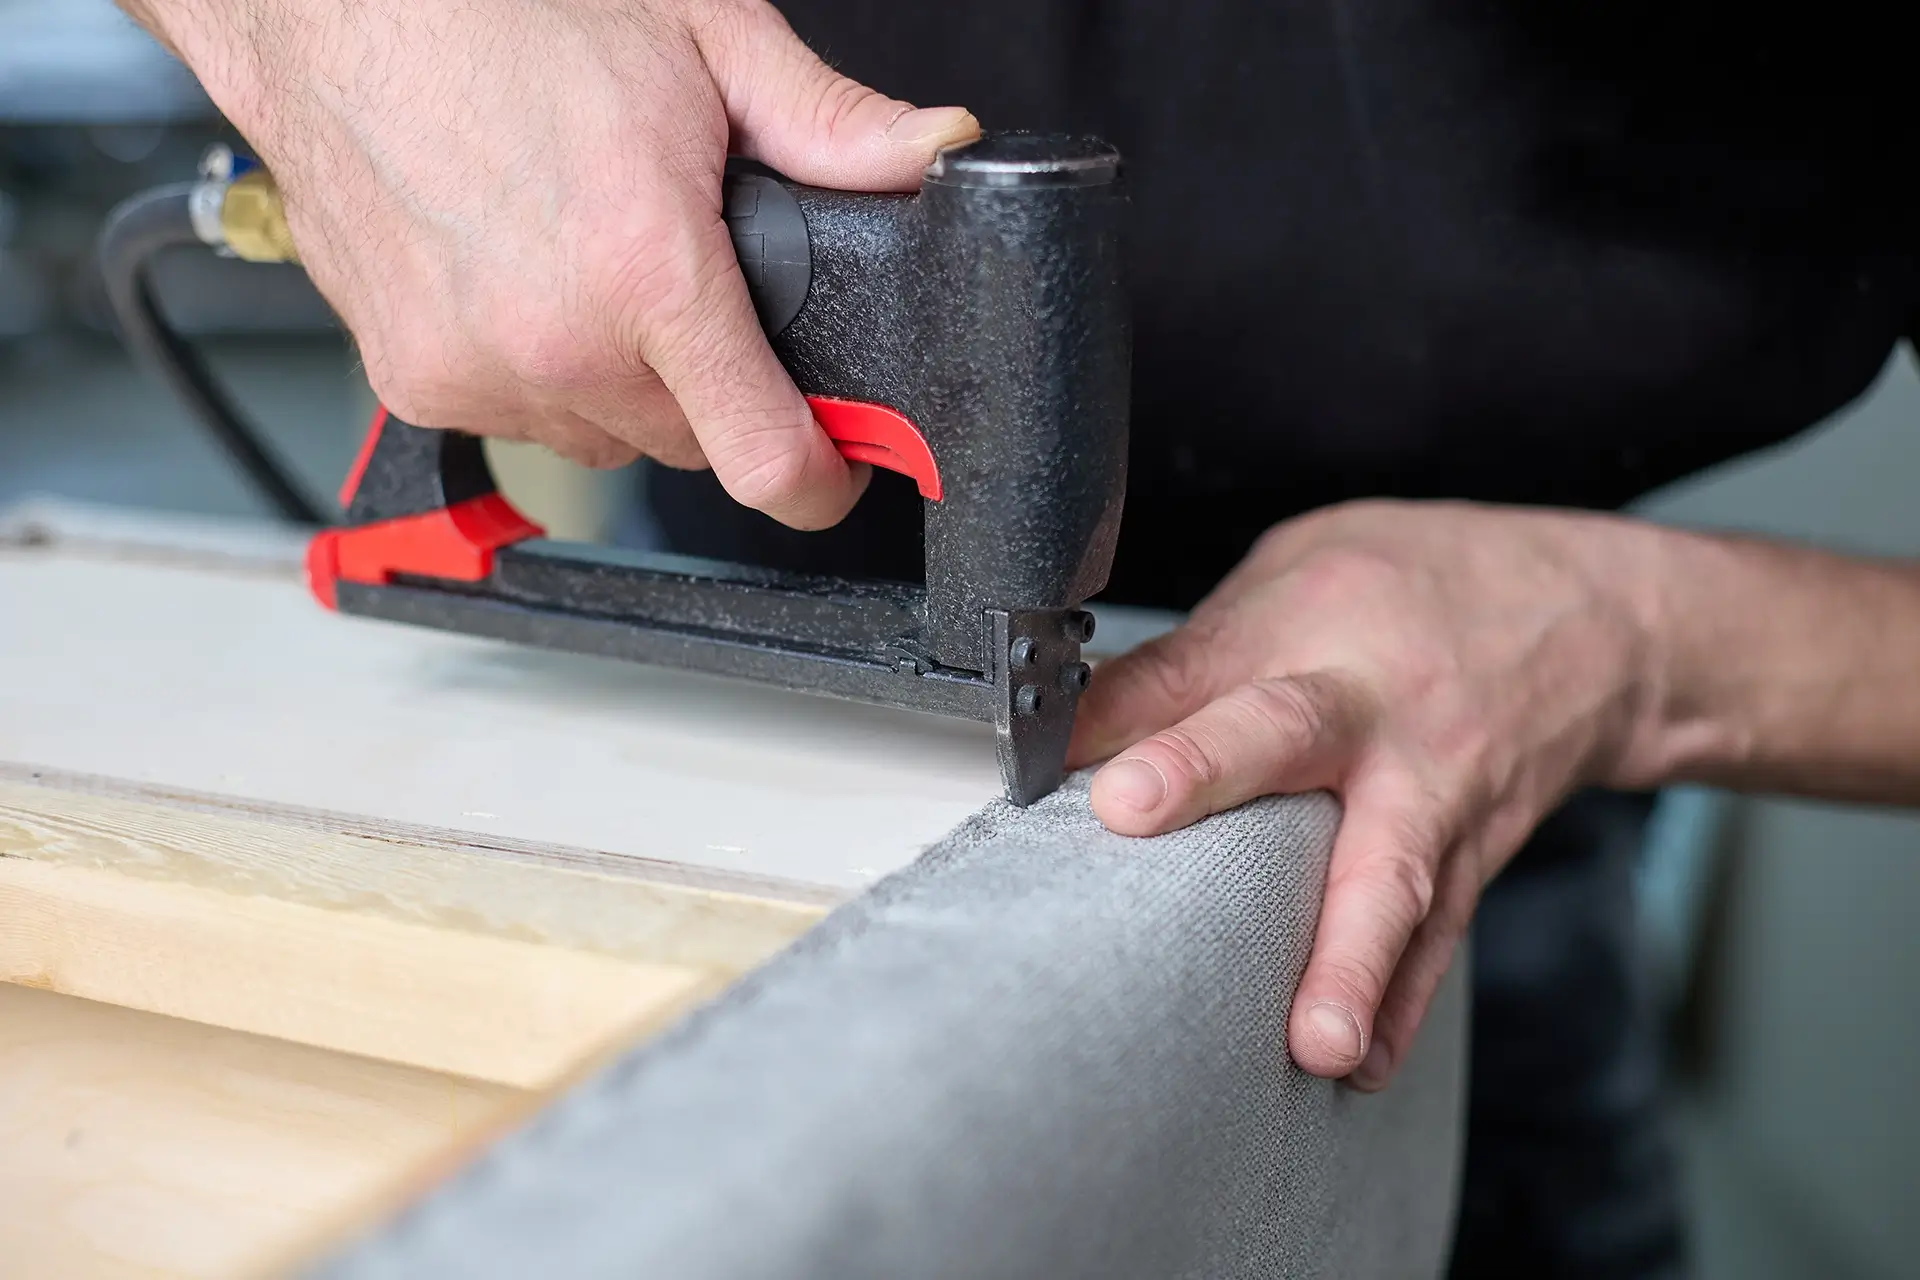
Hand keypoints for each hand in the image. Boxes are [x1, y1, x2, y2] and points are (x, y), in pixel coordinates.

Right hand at [121, 0, 977, 527]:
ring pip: (605, 435)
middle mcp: (558, 343)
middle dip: (714, 386)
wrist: (329, 6)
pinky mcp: (416, 382)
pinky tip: (522, 280)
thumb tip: (933, 154)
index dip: (824, 478)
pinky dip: (541, 371)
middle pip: (691, 441)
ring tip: (590, 266)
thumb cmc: (496, 10)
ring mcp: (478, 372)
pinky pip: (522, 417)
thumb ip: (831, 124)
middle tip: (685, 285)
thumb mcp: (703, 39)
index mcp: (646, 271)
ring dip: (622, 380)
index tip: (838, 468)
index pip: (766, 458)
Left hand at [1068, 500, 1666, 1089]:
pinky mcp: (1471, 857)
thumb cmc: (1421, 589)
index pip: (1204, 658)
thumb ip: (1196, 656)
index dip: (1123, 695)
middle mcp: (1377, 706)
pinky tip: (1361, 1062)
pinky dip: (1399, 1004)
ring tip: (1309, 1039)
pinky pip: (1435, 936)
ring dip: (1348, 959)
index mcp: (1319, 622)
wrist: (1597, 621)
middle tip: (1132, 816)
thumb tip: (1075, 726)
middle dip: (1210, 774)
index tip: (1052, 742)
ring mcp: (1435, 789)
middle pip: (1292, 736)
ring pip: (1389, 873)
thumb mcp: (1302, 573)